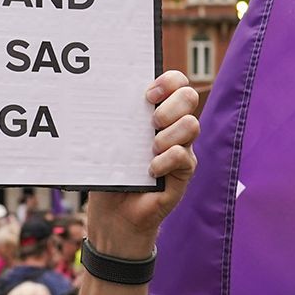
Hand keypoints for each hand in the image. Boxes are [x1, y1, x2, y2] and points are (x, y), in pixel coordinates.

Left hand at [84, 71, 199, 256]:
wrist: (114, 214)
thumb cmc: (110, 174)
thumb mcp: (109, 142)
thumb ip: (114, 120)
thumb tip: (102, 96)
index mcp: (156, 113)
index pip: (176, 83)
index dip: (169, 81)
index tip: (148, 94)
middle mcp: (172, 128)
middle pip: (189, 97)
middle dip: (171, 105)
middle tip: (151, 122)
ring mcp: (180, 149)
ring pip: (192, 125)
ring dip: (169, 135)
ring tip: (150, 149)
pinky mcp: (183, 173)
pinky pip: (184, 157)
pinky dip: (166, 161)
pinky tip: (150, 171)